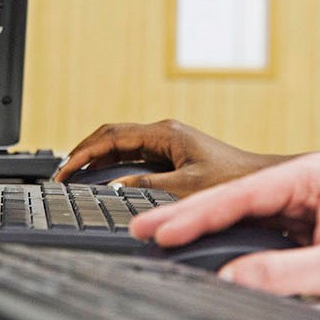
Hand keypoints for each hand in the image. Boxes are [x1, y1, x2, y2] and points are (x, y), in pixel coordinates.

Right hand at [52, 119, 284, 195]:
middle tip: (60, 176)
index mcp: (165, 133)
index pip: (112, 136)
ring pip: (121, 145)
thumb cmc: (232, 180)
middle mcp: (164, 133)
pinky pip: (133, 156)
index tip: (62, 172)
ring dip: (96, 159)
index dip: (83, 153)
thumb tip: (114, 186)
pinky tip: (101, 181)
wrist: (259, 179)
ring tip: (73, 179)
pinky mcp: (172, 155)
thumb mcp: (187, 187)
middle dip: (83, 153)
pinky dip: (112, 166)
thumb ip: (149, 187)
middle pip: (112, 136)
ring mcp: (168, 142)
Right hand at [130, 152, 319, 310]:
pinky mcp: (312, 228)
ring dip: (209, 232)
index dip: (195, 215)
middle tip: (142, 233)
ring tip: (163, 243)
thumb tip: (229, 278)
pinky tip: (208, 255)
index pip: (241, 194)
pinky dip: (233, 246)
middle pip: (236, 201)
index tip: (157, 230)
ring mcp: (309, 205)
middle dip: (190, 218)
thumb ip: (282, 274)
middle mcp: (306, 183)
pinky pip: (263, 236)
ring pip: (247, 218)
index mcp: (312, 175)